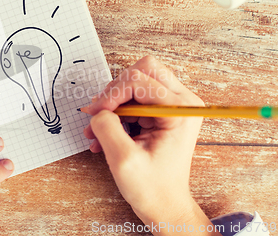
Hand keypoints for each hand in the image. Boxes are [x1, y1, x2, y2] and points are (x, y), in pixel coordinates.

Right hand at [83, 56, 219, 234]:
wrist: (165, 206)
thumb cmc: (153, 189)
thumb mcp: (123, 159)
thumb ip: (106, 127)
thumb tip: (97, 110)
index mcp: (180, 110)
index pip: (138, 81)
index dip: (111, 95)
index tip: (95, 115)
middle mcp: (182, 102)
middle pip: (142, 71)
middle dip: (115, 92)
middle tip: (99, 114)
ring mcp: (173, 106)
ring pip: (135, 83)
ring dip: (112, 104)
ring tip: (98, 130)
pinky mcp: (163, 112)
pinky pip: (134, 99)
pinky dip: (116, 114)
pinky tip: (104, 135)